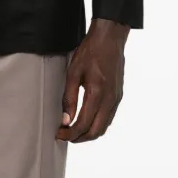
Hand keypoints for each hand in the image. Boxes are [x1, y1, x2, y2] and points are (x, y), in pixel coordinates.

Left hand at [57, 19, 129, 143]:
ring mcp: (116, 99)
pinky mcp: (118, 96)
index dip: (70, 133)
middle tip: (65, 135)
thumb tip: (65, 119)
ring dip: (88, 133)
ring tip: (73, 130)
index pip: (83, 124)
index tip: (59, 134)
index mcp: (97, 94)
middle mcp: (110, 100)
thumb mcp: (73, 73)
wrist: (110, 39)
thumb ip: (69, 98)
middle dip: (79, 138)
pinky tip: (86, 120)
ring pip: (104, 127)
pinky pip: (109, 118)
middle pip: (96, 131)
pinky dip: (97, 125)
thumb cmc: (91, 52)